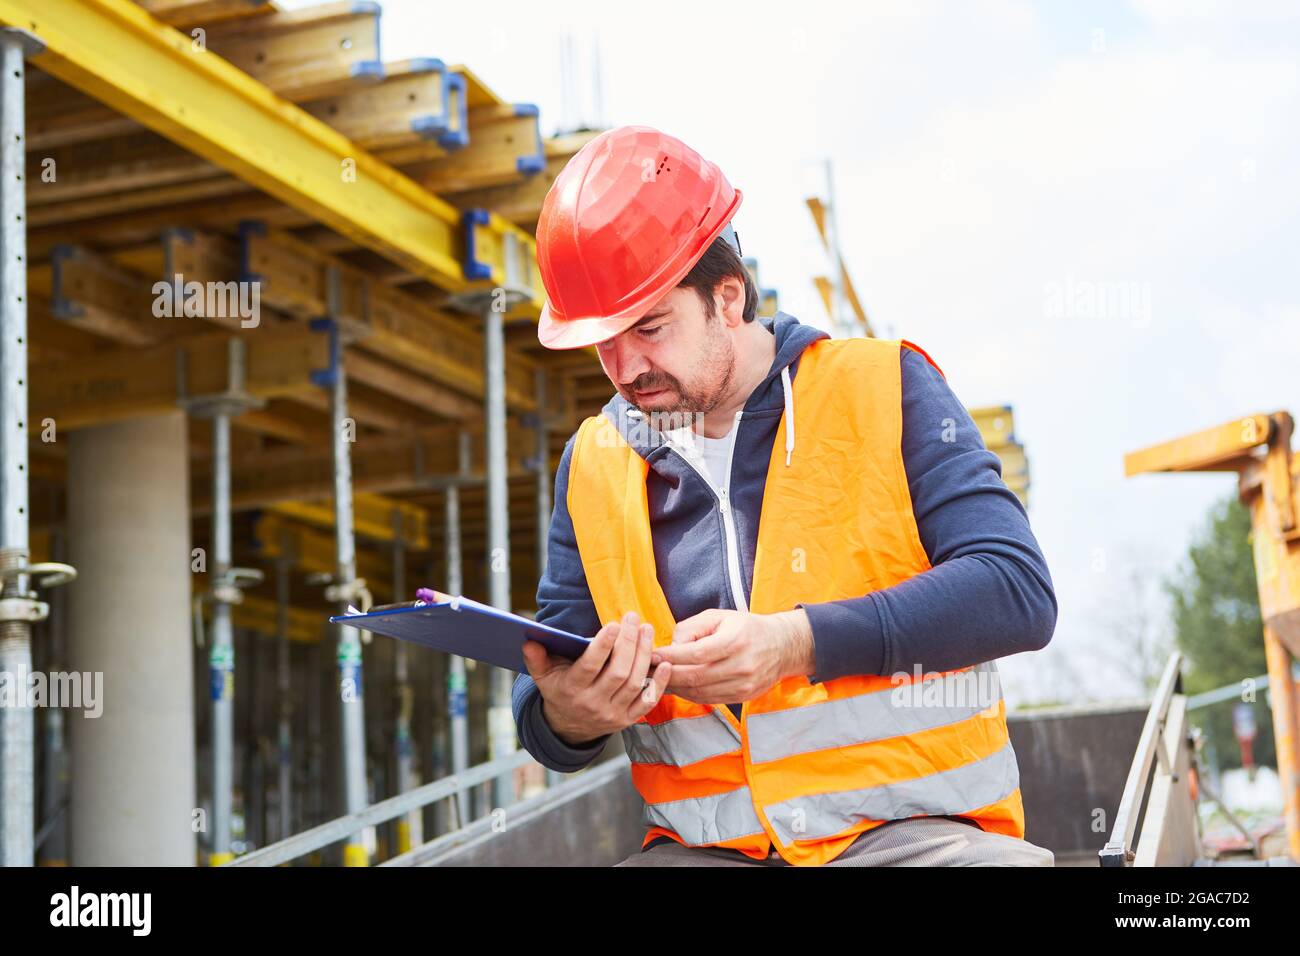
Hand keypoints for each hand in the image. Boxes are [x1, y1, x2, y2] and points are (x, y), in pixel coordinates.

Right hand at [521, 611, 670, 745]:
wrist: (569, 728)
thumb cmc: (558, 692)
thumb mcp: (543, 677)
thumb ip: (536, 659)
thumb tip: (529, 641)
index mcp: (572, 690)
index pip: (590, 667)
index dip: (603, 646)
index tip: (613, 624)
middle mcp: (593, 704)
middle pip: (617, 673)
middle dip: (628, 644)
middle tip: (633, 619)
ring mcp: (612, 714)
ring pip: (634, 683)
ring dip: (644, 655)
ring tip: (647, 630)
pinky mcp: (627, 720)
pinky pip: (648, 702)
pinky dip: (659, 684)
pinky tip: (666, 664)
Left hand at [649, 609, 813, 704]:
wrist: (781, 646)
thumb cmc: (745, 627)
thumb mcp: (719, 616)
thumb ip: (691, 628)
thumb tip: (671, 648)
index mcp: (735, 640)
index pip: (695, 653)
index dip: (670, 656)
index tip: (652, 655)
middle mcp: (741, 665)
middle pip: (695, 676)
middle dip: (667, 675)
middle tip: (647, 672)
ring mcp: (744, 684)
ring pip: (700, 692)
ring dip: (675, 688)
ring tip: (657, 681)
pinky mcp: (743, 696)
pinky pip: (709, 699)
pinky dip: (690, 694)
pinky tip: (678, 687)